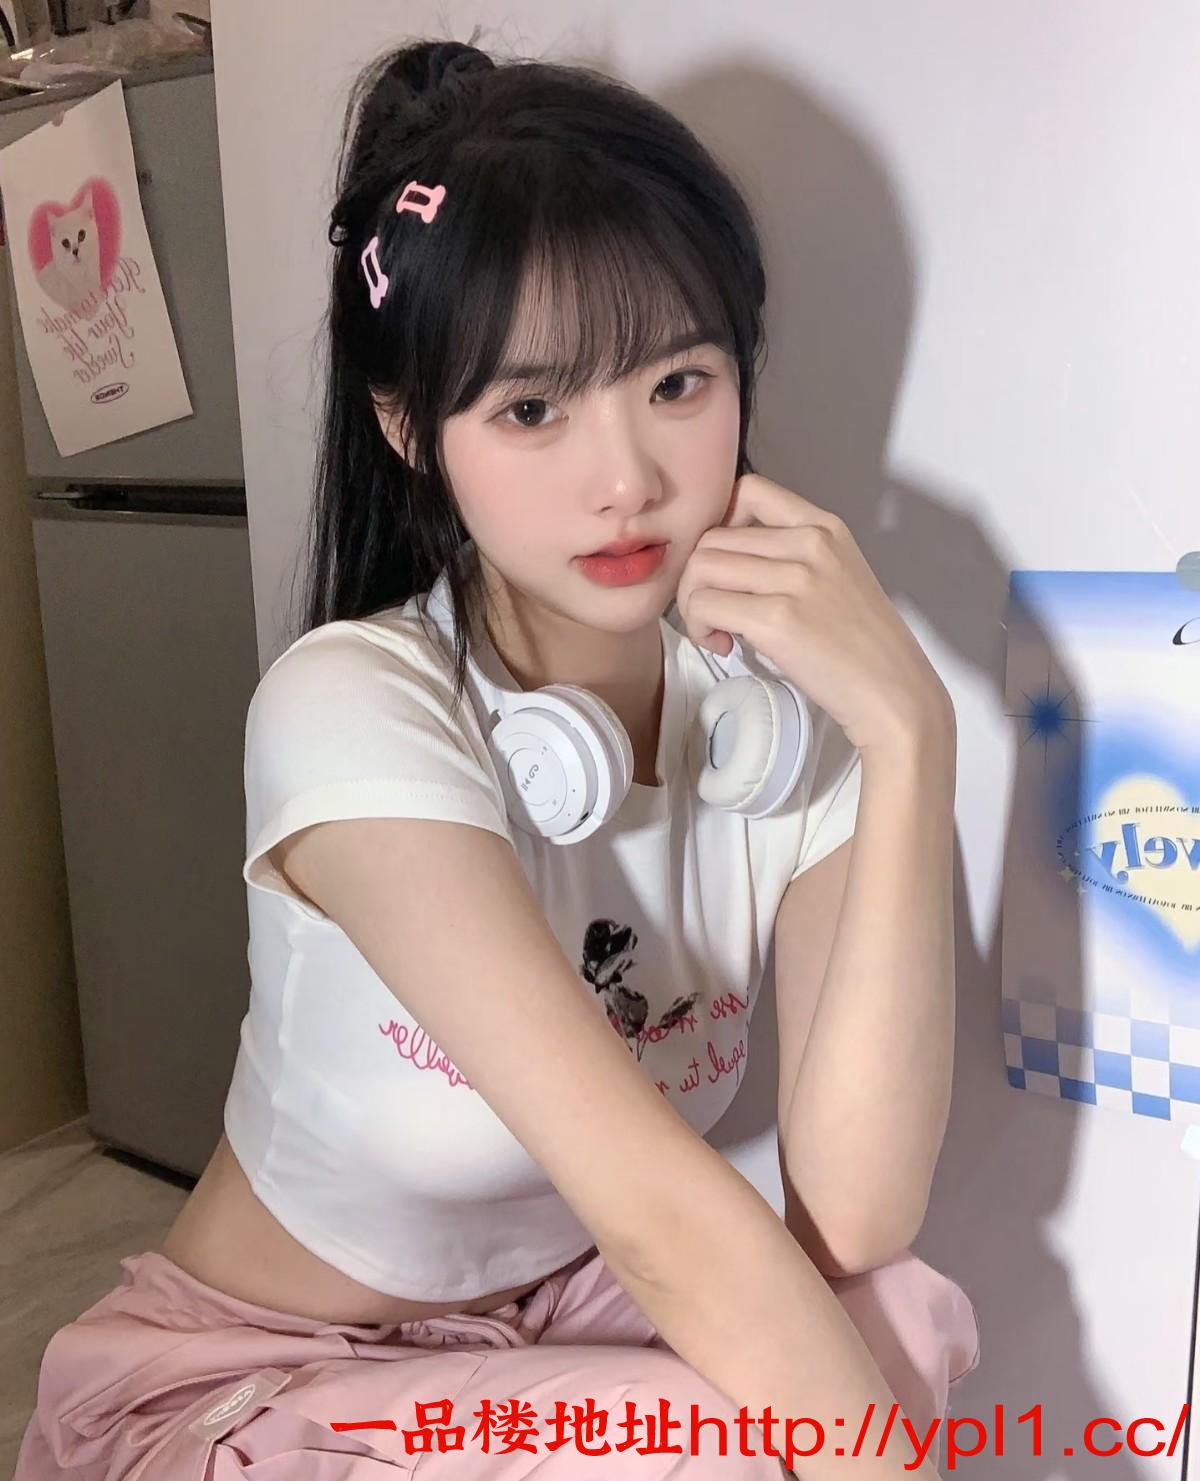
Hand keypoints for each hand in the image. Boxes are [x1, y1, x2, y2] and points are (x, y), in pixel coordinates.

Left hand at [674, 474, 954, 753]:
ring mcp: (794, 579)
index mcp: (825, 526)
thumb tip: (728, 563)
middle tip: (715, 611)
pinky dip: (700, 627)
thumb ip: (791, 557)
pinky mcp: (776, 619)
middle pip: (713, 537)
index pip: (750, 489)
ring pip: (701, 568)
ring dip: (694, 602)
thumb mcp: (837, 577)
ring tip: (718, 629)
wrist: (894, 694)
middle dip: (698, 577)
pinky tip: (725, 645)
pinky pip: (704, 605)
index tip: (725, 563)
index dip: (719, 523)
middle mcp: (809, 543)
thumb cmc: (864, 647)